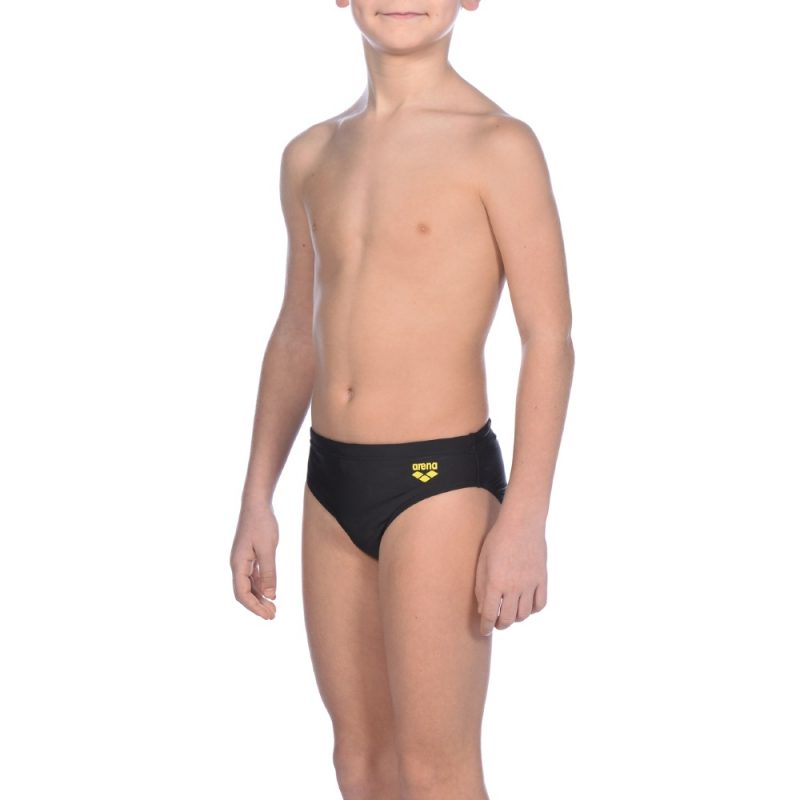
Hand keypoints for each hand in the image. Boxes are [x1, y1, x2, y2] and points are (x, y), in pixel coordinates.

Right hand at [230, 502, 279, 619]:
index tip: (268, 615)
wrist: (257, 503)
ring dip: (260, 597)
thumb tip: (271, 596)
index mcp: (238, 564)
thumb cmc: (261, 523)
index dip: (254, 607)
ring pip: (249, 585)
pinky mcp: (250, 555)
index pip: (242, 593)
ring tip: (273, 608)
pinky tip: (271, 592)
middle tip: (273, 615)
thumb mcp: (268, 548)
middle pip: (244, 592)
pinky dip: (262, 586)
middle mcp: (238, 564)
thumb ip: (269, 572)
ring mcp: (243, 560)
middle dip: (257, 606)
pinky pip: (254, 576)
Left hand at [474, 520, 547, 635]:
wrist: (522, 523)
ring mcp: (530, 584)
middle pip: (508, 618)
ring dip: (516, 618)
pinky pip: (540, 604)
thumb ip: (481, 587)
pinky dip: (533, 610)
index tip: (484, 631)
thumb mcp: (482, 562)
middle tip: (496, 623)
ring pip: (524, 614)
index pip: (490, 614)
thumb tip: (483, 609)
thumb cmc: (498, 539)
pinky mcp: (542, 579)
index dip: (486, 626)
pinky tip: (526, 606)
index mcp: (496, 583)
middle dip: (500, 624)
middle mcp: (514, 588)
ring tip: (510, 614)